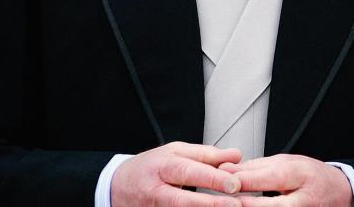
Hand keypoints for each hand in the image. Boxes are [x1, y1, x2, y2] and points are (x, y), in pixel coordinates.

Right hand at [111, 142, 242, 205]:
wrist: (117, 186)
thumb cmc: (150, 167)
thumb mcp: (176, 151)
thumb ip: (206, 154)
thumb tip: (235, 155)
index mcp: (162, 167)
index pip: (189, 171)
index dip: (212, 178)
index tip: (235, 183)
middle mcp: (156, 192)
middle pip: (183, 200)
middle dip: (210, 204)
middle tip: (235, 204)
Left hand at [219, 154, 352, 205]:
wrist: (338, 194)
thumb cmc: (311, 177)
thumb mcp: (288, 163)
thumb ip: (256, 167)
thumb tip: (226, 169)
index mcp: (300, 175)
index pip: (270, 177)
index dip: (245, 179)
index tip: (223, 178)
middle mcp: (302, 200)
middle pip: (272, 205)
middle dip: (245, 204)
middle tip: (223, 200)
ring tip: (229, 205)